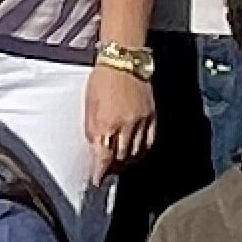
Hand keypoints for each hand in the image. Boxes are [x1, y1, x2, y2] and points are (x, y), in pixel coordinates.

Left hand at [84, 61, 157, 176]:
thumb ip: (92, 130)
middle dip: (112, 168)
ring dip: (127, 162)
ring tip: (119, 163)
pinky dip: (141, 151)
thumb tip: (95, 150)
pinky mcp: (152, 116)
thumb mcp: (89, 106)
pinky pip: (149, 142)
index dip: (100, 172)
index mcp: (105, 123)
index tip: (96, 180)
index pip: (103, 157)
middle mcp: (124, 125)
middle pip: (121, 158)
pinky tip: (135, 153)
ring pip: (136, 153)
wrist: (124, 61)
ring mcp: (140, 121)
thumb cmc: (102, 79)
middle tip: (106, 171)